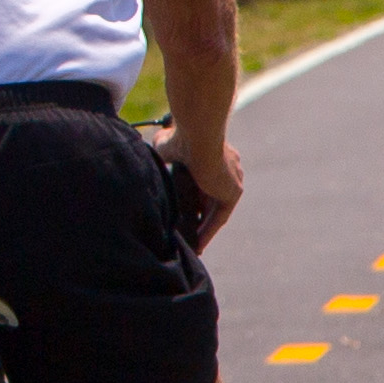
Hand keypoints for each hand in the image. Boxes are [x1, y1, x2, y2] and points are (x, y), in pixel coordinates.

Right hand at [162, 126, 244, 245]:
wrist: (196, 136)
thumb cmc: (179, 137)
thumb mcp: (164, 145)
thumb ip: (160, 153)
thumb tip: (150, 156)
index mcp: (215, 156)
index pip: (205, 182)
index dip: (194, 199)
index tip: (183, 212)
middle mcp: (228, 169)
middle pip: (211, 199)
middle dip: (199, 217)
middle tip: (186, 234)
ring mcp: (232, 180)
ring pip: (215, 211)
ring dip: (203, 229)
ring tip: (190, 246)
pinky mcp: (233, 192)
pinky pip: (219, 217)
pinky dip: (208, 231)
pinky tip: (196, 245)